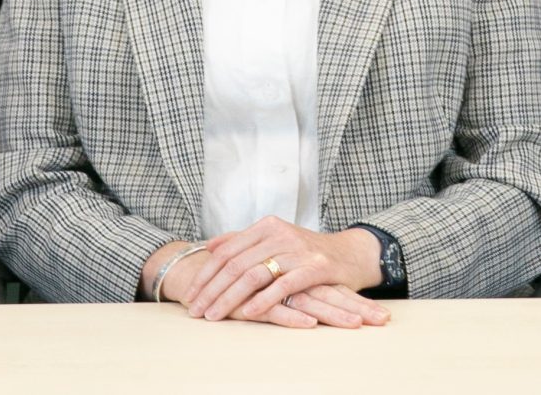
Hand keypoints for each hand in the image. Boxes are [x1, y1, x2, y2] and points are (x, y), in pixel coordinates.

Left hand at [179, 218, 390, 326]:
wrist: (349, 254)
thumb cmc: (307, 252)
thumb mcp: (275, 239)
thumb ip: (243, 240)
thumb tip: (210, 245)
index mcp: (266, 226)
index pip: (227, 251)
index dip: (206, 274)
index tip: (190, 295)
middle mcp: (279, 233)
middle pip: (236, 264)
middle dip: (212, 290)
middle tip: (196, 310)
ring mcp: (297, 250)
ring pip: (254, 274)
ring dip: (230, 298)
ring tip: (214, 315)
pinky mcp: (314, 268)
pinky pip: (283, 284)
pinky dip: (263, 299)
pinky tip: (248, 312)